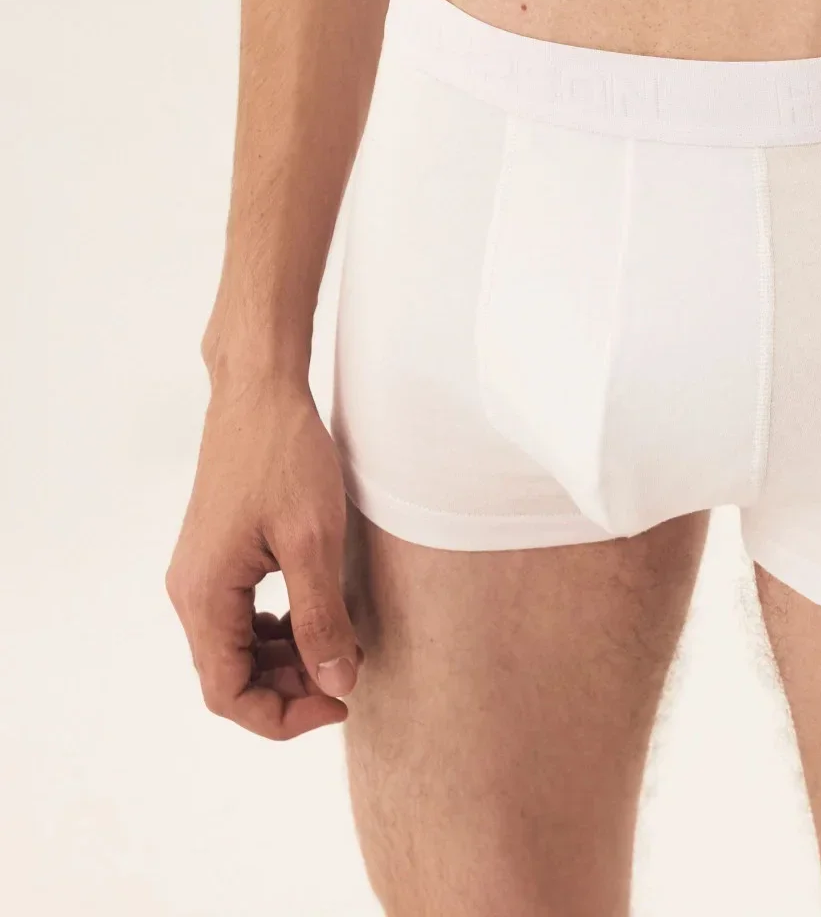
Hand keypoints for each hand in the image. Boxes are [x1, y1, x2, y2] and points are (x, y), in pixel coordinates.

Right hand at [166, 373, 362, 739]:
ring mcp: (200, 571)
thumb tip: (335, 682)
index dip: (282, 715)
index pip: (227, 694)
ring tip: (336, 645)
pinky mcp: (216, 554)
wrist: (259, 390)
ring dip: (283, 660)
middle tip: (344, 675)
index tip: (337, 702)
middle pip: (229, 675)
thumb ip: (321, 618)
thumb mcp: (313, 540)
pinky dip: (274, 630)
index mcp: (204, 596)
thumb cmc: (284, 455)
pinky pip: (238, 615)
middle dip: (287, 688)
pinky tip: (312, 615)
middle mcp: (190, 591)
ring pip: (234, 647)